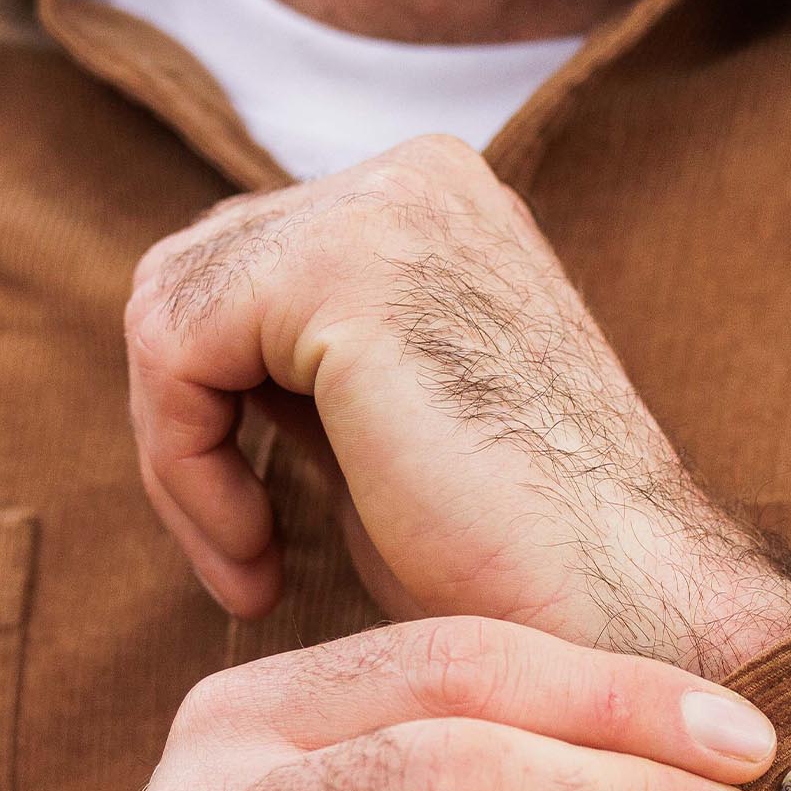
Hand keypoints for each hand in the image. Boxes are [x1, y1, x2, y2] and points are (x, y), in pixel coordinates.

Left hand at [124, 134, 790, 680]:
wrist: (622, 613)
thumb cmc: (519, 571)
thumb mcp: (386, 437)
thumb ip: (302, 371)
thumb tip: (187, 358)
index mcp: (438, 206)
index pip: (244, 270)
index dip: (216, 417)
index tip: (261, 550)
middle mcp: (419, 177)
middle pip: (193, 275)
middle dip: (190, 433)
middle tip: (248, 566)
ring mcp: (388, 203)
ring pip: (167, 310)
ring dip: (183, 465)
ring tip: (257, 570)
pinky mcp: (346, 260)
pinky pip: (171, 350)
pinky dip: (183, 469)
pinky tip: (259, 560)